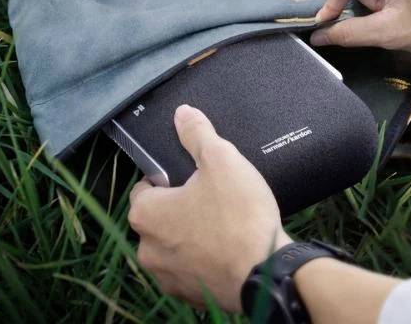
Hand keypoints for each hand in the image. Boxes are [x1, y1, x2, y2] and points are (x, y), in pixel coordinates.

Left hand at [128, 104, 290, 311]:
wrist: (266, 274)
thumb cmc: (238, 216)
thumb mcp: (221, 160)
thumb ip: (197, 134)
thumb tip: (182, 113)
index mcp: (146, 213)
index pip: (144, 187)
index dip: (167, 178)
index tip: (191, 177)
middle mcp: (147, 249)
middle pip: (158, 218)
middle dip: (179, 208)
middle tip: (212, 199)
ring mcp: (166, 277)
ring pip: (173, 247)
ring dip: (190, 237)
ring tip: (223, 226)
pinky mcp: (189, 296)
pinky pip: (191, 271)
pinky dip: (204, 261)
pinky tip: (228, 250)